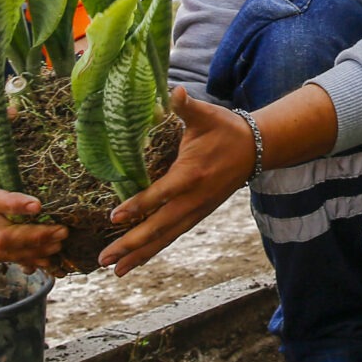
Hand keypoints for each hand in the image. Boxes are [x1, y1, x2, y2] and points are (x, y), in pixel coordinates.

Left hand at [99, 89, 257, 276]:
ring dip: (139, 255)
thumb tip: (175, 90)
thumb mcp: (206, 115)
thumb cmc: (226, 129)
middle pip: (159, 227)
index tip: (114, 216)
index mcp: (191, 175)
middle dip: (130, 244)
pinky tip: (136, 261)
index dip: (138, 205)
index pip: (161, 194)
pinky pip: (172, 236)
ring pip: (165, 238)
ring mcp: (196, 211)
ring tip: (115, 271)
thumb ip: (186, 106)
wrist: (257, 149)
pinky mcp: (197, 215)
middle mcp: (193, 199)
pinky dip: (154, 250)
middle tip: (104, 260)